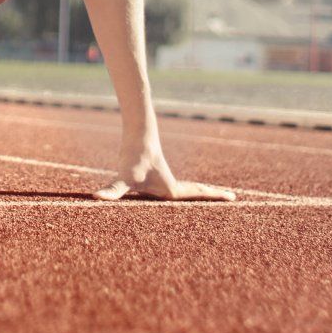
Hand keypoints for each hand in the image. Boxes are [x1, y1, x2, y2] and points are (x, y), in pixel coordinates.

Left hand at [93, 141, 234, 201]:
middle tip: (232, 198)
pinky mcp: (157, 175)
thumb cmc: (130, 158)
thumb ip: (111, 191)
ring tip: (214, 197)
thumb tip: (96, 198)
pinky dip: (188, 191)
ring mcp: (165, 180)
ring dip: (202, 194)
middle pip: (197, 193)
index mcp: (170, 191)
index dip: (215, 198)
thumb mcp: (122, 179)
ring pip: (189, 190)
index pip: (197, 196)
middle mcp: (171, 186)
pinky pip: (178, 187)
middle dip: (213, 198)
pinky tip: (182, 196)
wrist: (134, 134)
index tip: (234, 198)